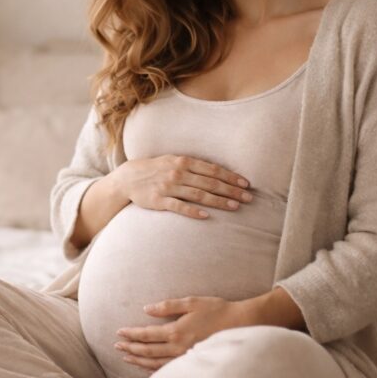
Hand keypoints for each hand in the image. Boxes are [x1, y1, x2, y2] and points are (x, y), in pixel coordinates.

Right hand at [111, 155, 253, 219]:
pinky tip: (206, 216)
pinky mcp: (159, 201)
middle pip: (210, 183)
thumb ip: (194, 165)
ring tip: (235, 207)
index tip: (246, 184)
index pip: (213, 170)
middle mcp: (178, 173)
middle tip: (248, 198)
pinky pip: (179, 207)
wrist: (128, 178)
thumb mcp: (174, 161)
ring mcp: (168, 187)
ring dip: (218, 201)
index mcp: (184, 162)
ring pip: (198, 195)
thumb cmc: (156, 169)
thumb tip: (218, 172)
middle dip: (231, 190)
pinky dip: (193, 211)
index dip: (231, 177)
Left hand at [114, 296, 243, 371]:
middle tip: (116, 346)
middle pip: (147, 351)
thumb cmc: (216, 310)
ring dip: (139, 360)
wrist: (240, 325)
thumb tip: (146, 309)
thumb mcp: (191, 302)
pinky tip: (147, 367)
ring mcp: (185, 358)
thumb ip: (167, 306)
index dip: (131, 334)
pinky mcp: (191, 363)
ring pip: (155, 363)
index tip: (119, 332)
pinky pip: (168, 369)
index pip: (147, 335)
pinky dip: (153, 369)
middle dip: (130, 348)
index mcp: (176, 331)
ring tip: (126, 357)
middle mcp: (178, 348)